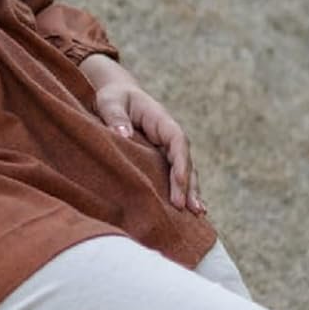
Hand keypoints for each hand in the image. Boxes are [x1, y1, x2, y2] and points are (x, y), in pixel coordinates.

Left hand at [77, 53, 206, 214]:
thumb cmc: (113, 97)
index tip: (179, 182)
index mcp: (161, 120)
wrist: (117, 95)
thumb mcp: (110, 102)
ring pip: (183, 172)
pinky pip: (173, 176)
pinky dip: (181, 192)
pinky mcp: (160, 159)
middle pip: (185, 161)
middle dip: (189, 185)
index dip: (180, 162)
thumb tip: (124, 135)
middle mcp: (169, 136)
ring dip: (190, 192)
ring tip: (198, 214)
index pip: (177, 141)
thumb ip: (116, 116)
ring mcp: (166, 149)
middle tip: (191, 208)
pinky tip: (187, 212)